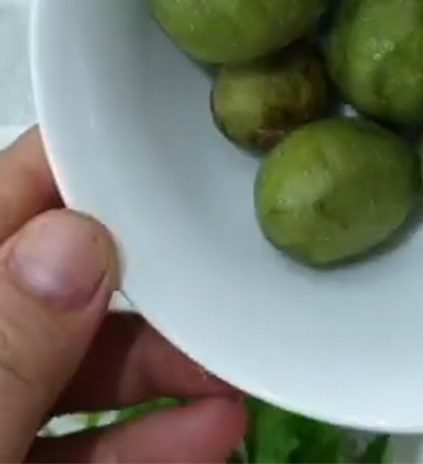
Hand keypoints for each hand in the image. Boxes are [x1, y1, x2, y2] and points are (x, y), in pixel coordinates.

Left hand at [0, 128, 246, 462]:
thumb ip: (7, 344)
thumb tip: (78, 243)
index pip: (16, 192)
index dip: (93, 163)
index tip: (175, 153)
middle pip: (68, 279)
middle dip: (156, 282)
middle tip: (224, 284)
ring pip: (84, 360)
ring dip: (168, 363)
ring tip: (235, 374)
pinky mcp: (15, 457)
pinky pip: (87, 437)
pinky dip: (150, 434)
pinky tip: (210, 430)